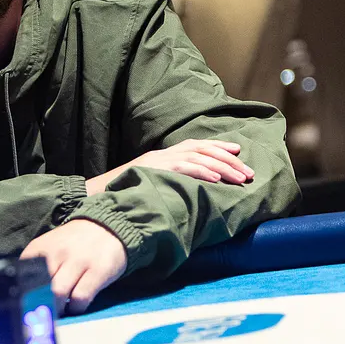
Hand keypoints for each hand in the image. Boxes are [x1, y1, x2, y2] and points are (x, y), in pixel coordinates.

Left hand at [21, 219, 127, 313]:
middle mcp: (58, 252)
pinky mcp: (98, 270)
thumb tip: (25, 297)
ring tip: (61, 311)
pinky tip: (76, 306)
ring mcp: (79, 261)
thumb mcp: (50, 248)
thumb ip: (36, 267)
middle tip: (45, 314)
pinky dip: (76, 308)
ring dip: (58, 309)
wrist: (107, 227)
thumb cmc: (73, 244)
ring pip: (59, 293)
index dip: (24, 295)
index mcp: (40, 248)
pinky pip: (81, 297)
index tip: (27, 307)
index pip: (23, 276)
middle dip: (41, 304)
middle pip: (40, 287)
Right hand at [86, 139, 253, 195]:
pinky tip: (217, 180)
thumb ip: (167, 185)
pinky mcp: (154, 170)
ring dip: (222, 168)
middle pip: (202, 150)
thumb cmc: (121, 196)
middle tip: (249, 173)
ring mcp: (158, 161)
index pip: (195, 146)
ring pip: (198, 158)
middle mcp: (162, 154)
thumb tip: (189, 196)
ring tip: (241, 178)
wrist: (94, 197)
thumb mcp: (149, 187)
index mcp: (162, 156)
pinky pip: (183, 169)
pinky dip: (202, 172)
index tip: (238, 153)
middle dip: (228, 160)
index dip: (218, 148)